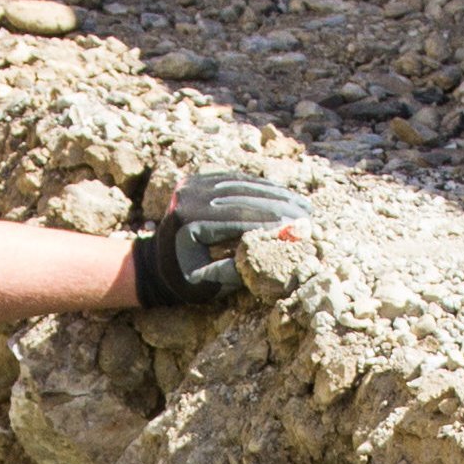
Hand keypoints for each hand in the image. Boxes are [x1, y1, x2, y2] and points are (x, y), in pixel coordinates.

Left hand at [129, 169, 310, 308]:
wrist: (155, 262)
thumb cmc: (183, 280)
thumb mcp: (206, 284)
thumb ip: (235, 269)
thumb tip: (272, 254)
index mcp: (189, 222)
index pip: (239, 218)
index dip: (272, 222)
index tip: (298, 228)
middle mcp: (189, 197)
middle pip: (244, 198)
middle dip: (279, 206)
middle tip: (308, 215)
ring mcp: (192, 184)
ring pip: (243, 184)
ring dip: (275, 193)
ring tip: (302, 205)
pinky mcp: (198, 179)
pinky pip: (236, 179)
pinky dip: (260, 186)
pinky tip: (283, 195)